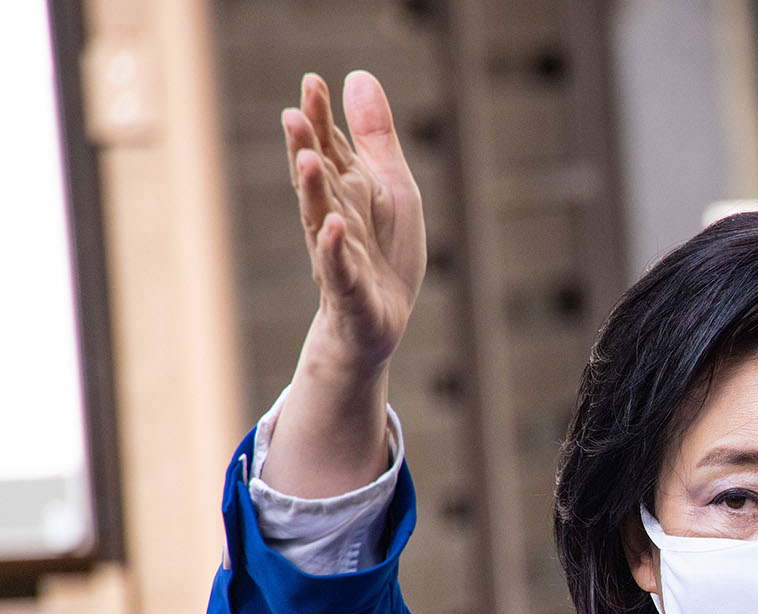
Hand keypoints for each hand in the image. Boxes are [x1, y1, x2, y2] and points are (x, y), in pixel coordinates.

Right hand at [285, 70, 424, 375]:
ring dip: (312, 190)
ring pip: (320, 218)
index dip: (320, 117)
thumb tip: (357, 76)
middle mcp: (335, 215)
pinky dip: (335, 249)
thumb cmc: (385, 252)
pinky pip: (339, 267)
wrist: (381, 320)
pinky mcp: (349, 288)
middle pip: (318, 179)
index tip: (312, 81)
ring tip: (306, 159)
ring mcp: (338, 252)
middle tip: (292, 115)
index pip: (328, 147)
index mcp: (347, 188)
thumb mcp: (392, 186)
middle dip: (305, 148)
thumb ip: (376, 137)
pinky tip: (334, 227)